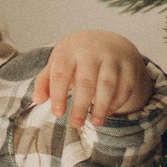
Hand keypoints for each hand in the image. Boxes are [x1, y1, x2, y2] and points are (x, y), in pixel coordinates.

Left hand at [33, 30, 150, 127]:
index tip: (58, 114)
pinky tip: (107, 112)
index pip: (61, 73)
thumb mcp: (59, 63)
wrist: (109, 42)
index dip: (58, 94)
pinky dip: (116, 102)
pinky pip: (125, 87)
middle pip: (86, 81)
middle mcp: (92, 50)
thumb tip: (37, 100)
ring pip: (108, 85)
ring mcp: (113, 57)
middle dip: (80, 105)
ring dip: (101, 106)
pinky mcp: (129, 65)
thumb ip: (45, 81)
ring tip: (95, 123)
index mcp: (70, 49)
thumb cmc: (77, 58)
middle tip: (75, 124)